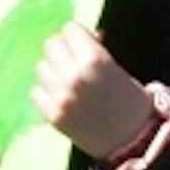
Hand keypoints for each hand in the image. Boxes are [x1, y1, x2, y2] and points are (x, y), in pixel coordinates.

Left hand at [33, 25, 152, 163]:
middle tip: (73, 61)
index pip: (69, 29)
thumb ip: (96, 50)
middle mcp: (75, 75)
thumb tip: (86, 35)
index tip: (83, 45)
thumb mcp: (117, 68)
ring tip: (69, 81)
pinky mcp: (53, 115)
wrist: (132, 140)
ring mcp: (61, 96)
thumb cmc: (129, 100)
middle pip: (51, 44)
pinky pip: (36, 91)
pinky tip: (62, 97)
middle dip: (63, 50)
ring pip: (41, 67)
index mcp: (95, 60)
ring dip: (53, 70)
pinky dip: (46, 92)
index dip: (77, 37)